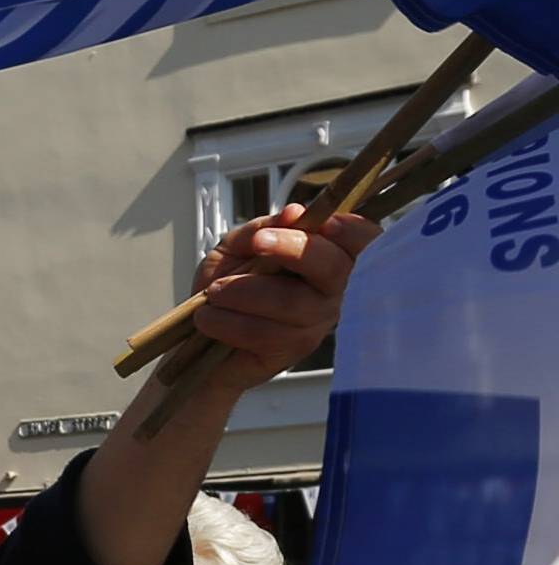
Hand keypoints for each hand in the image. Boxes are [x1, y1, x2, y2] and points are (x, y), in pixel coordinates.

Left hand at [190, 204, 377, 384]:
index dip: (354, 231)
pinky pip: (264, 332)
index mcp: (327, 257)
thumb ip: (263, 227)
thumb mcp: (238, 245)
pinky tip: (209, 316)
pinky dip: (228, 320)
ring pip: (291, 302)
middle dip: (294, 249)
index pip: (364, 242)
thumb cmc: (226, 283)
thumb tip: (293, 213)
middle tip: (257, 243)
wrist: (200, 330)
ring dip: (243, 291)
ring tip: (214, 291)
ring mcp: (315, 323)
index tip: (325, 223)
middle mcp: (331, 291)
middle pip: (334, 269)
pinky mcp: (291, 351)